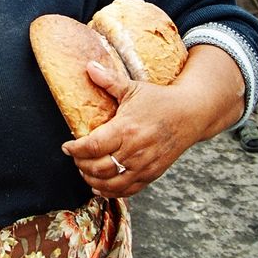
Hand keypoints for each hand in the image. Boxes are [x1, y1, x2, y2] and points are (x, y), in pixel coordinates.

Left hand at [61, 61, 198, 198]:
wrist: (191, 114)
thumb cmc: (160, 100)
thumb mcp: (134, 88)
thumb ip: (109, 80)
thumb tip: (88, 66)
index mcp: (127, 128)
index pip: (93, 146)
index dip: (75, 149)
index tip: (66, 146)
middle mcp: (135, 150)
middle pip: (99, 167)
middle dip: (81, 164)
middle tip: (74, 156)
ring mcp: (145, 165)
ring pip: (112, 183)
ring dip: (93, 179)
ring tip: (84, 170)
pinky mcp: (153, 174)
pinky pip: (128, 190)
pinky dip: (111, 191)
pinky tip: (100, 185)